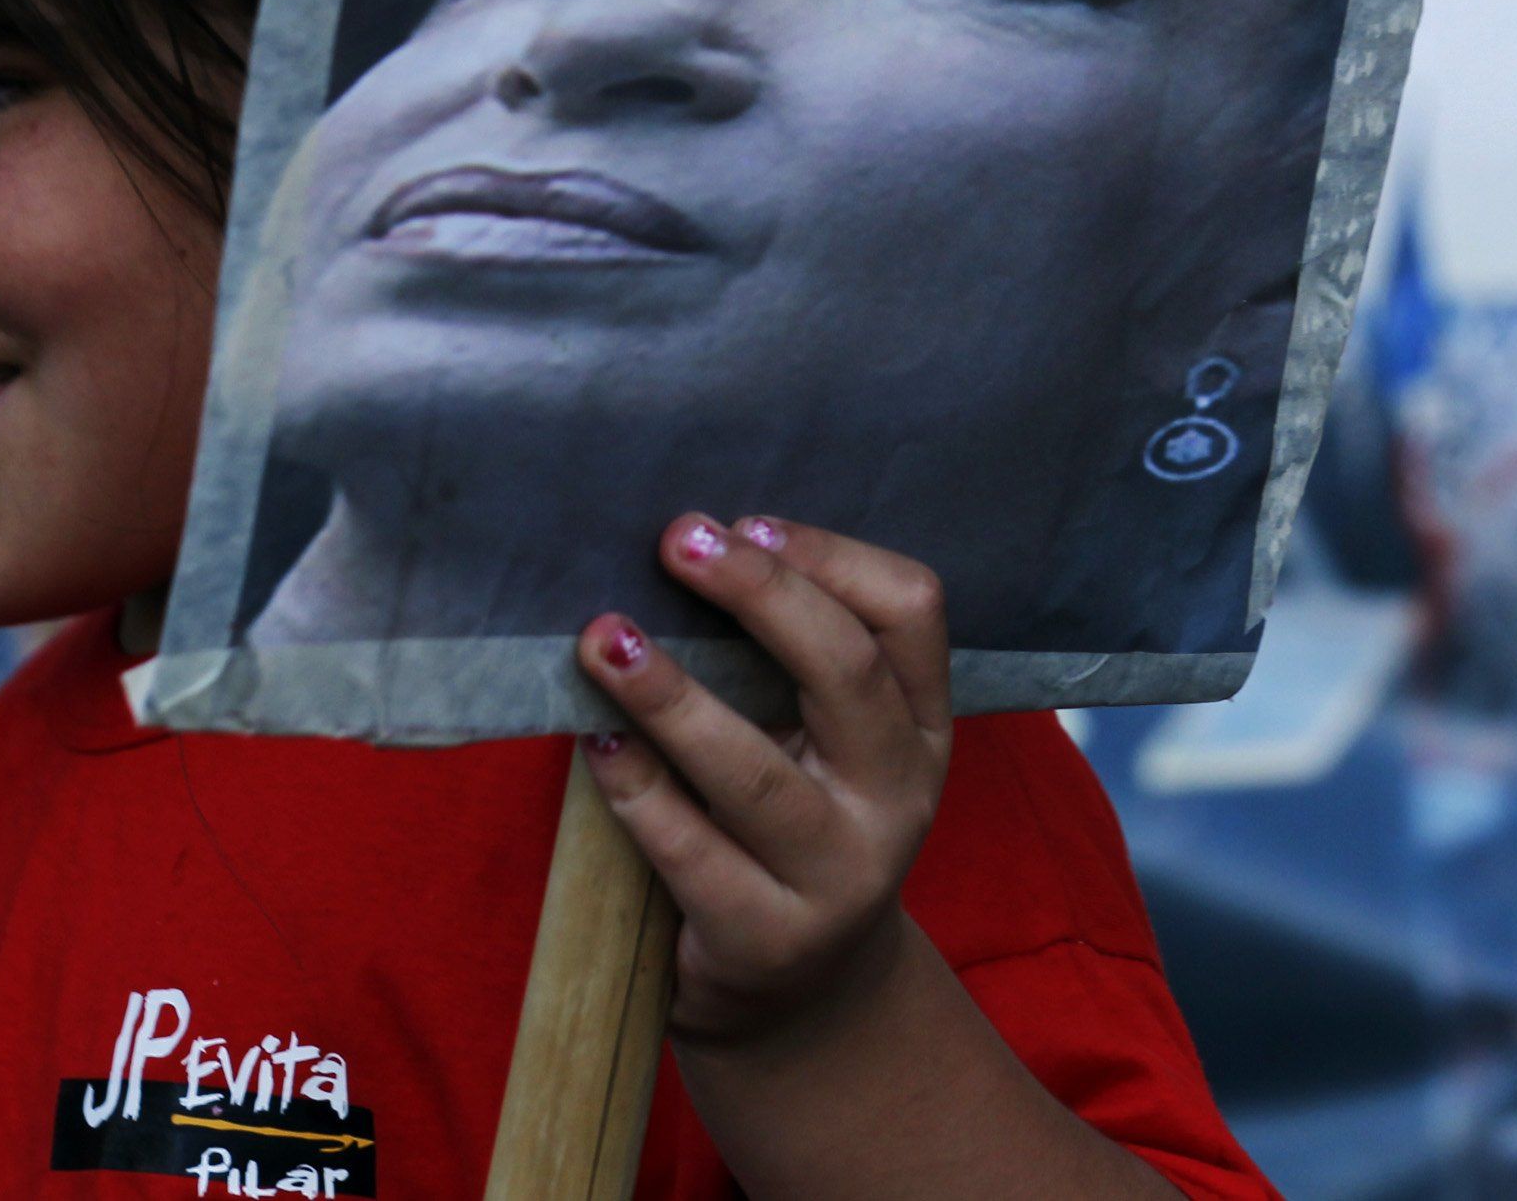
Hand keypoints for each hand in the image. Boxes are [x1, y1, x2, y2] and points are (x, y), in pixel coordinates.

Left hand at [576, 515, 953, 1049]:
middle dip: (760, 595)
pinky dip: (636, 791)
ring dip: (673, 696)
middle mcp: (898, 795)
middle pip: (847, 673)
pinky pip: (691, 854)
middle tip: (675, 542)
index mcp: (919, 725)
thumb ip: (781, 660)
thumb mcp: (821, 741)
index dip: (830, 554)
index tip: (743, 521)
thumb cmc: (788, 823)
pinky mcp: (766, 939)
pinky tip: (596, 744)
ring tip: (605, 639)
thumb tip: (683, 548)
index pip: (911, 612)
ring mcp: (840, 876)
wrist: (798, 995)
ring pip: (757, 773)